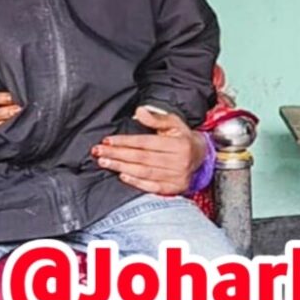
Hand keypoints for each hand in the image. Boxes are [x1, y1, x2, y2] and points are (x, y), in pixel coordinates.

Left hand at [91, 107, 206, 194]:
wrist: (201, 156)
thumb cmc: (183, 138)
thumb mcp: (174, 123)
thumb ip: (156, 118)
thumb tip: (139, 111)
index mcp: (178, 143)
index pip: (146, 142)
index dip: (125, 142)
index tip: (108, 141)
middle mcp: (178, 161)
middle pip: (142, 157)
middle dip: (117, 154)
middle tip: (99, 152)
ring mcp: (176, 176)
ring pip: (144, 172)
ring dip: (121, 167)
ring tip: (105, 162)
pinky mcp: (174, 188)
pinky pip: (152, 186)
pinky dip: (136, 182)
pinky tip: (122, 176)